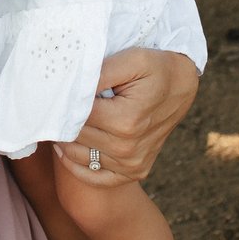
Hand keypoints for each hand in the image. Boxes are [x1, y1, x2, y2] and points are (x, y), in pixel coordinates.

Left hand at [55, 48, 198, 187]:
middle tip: (57, 103)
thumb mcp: (131, 60)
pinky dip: (76, 166)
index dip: (63, 101)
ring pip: (79, 156)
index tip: (57, 90)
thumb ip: (99, 72)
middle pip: (75, 136)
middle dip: (63, 119)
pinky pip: (95, 179)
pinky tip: (66, 149)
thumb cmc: (155, 68)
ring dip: (65, 140)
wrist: (181, 85)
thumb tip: (70, 87)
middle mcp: (128, 148)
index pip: (75, 116)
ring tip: (62, 120)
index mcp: (125, 121)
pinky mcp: (135, 171)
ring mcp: (132, 164)